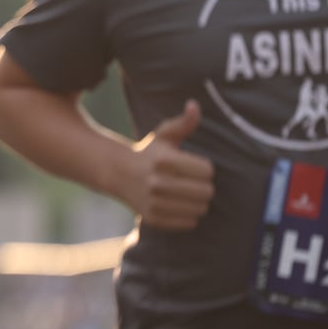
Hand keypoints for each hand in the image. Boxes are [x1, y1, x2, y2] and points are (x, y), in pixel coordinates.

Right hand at [129, 99, 214, 230]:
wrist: (120, 175)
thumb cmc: (150, 153)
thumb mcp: (164, 135)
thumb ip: (184, 122)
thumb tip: (194, 105)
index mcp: (164, 160)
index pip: (207, 171)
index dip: (205, 168)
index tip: (195, 167)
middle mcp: (157, 182)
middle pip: (206, 192)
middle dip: (205, 187)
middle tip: (194, 182)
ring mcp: (154, 203)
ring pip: (200, 209)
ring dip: (199, 203)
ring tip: (188, 194)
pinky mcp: (154, 219)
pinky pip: (190, 223)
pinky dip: (189, 216)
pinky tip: (179, 206)